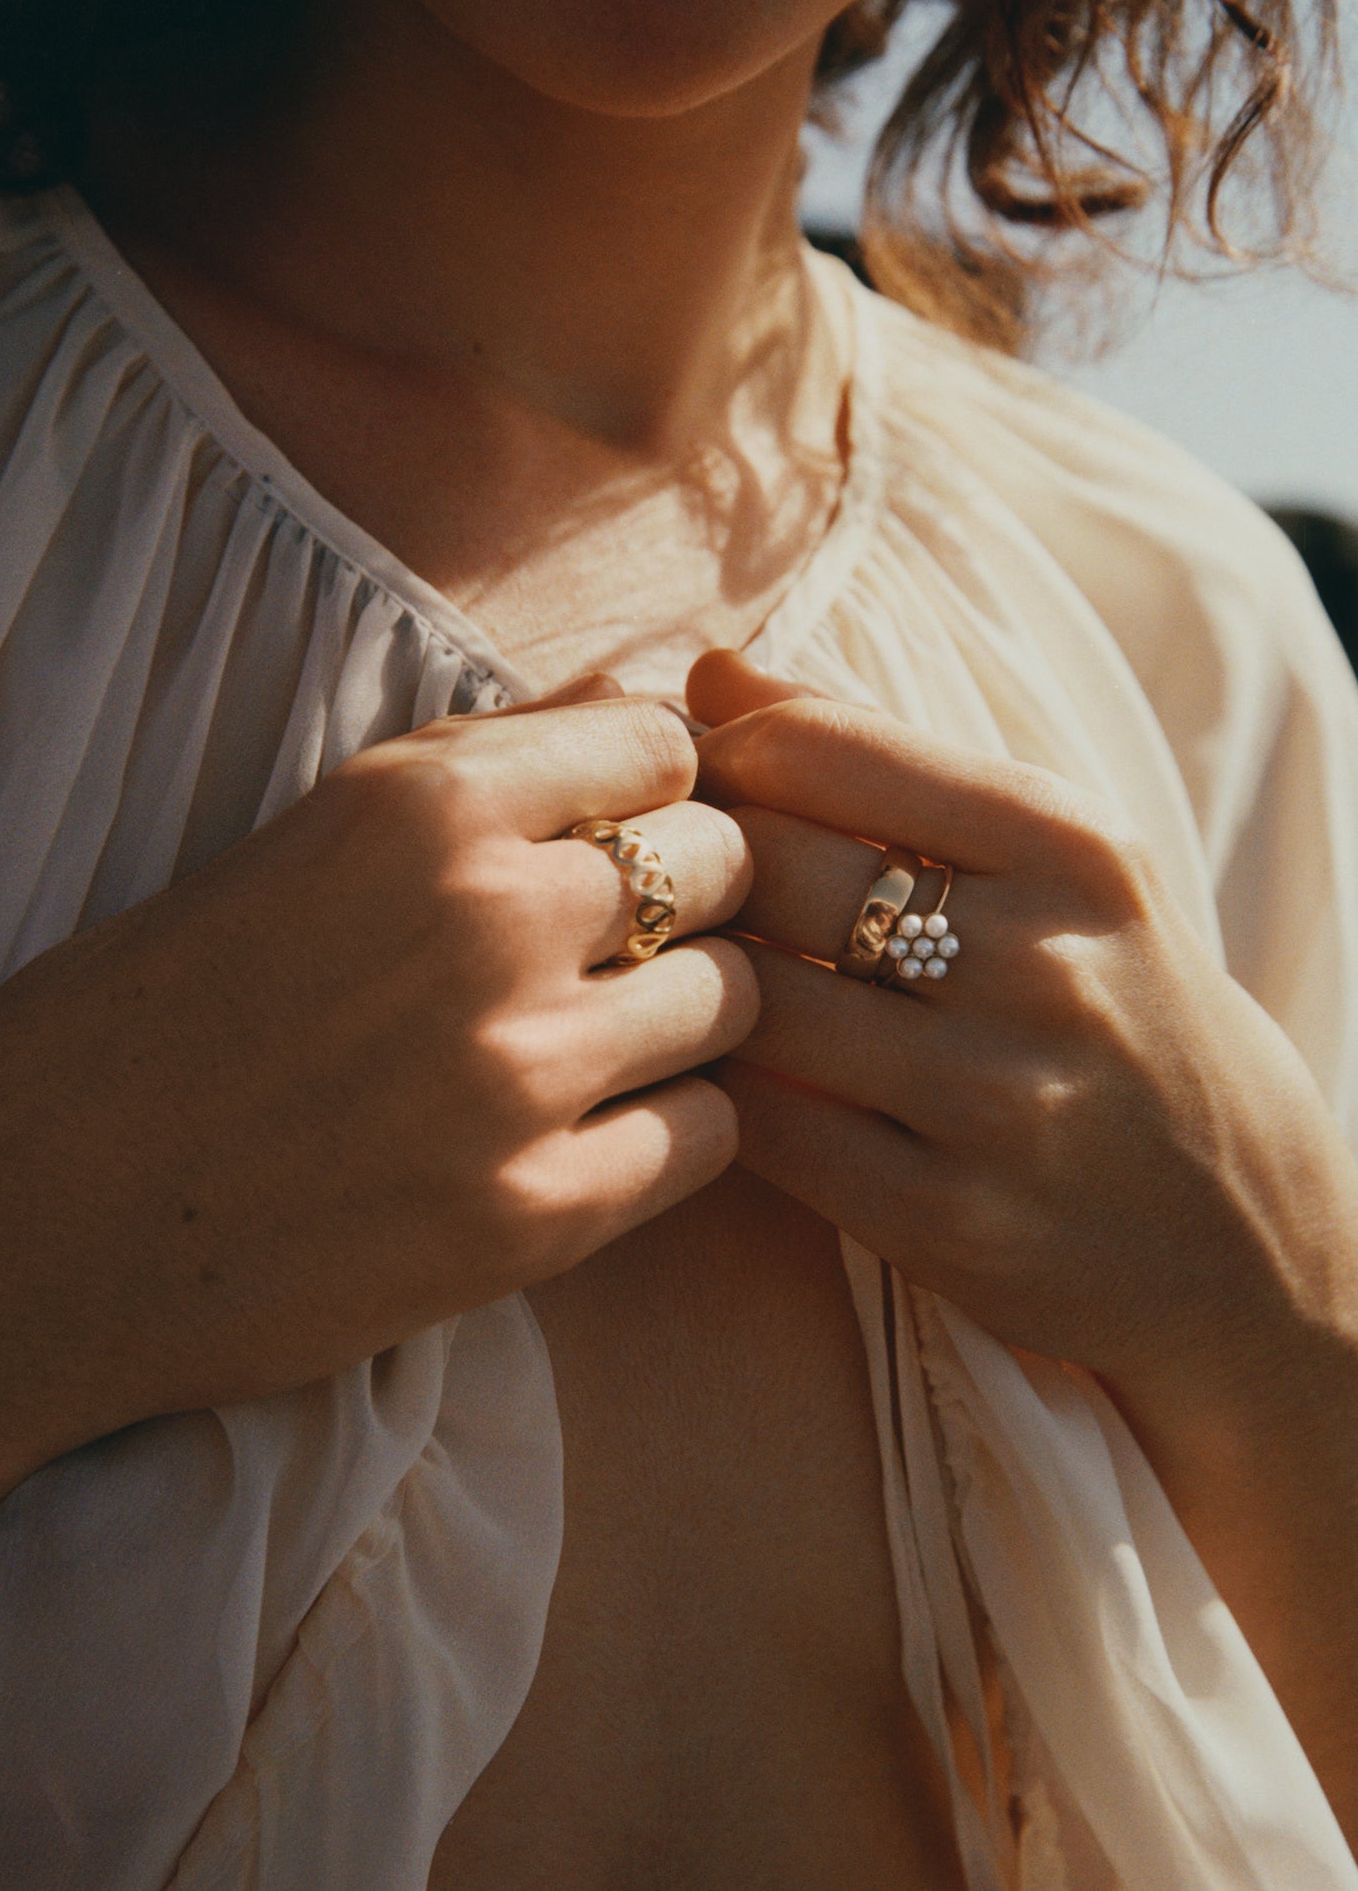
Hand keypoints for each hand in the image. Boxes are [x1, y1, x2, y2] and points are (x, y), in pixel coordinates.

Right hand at [0, 677, 755, 1557]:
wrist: (28, 1231)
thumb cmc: (135, 1024)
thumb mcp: (297, 839)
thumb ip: (468, 784)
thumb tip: (632, 721)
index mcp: (417, 803)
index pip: (661, 745)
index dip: (658, 786)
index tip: (632, 827)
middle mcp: (489, 917)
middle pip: (723, 862)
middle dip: (699, 889)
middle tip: (640, 937)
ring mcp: (519, 1073)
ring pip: (734, 997)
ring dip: (697, 1009)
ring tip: (622, 1036)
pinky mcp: (530, 1218)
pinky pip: (713, 1137)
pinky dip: (682, 1124)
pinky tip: (608, 1129)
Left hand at [687, 651, 1357, 1426]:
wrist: (1248, 1237)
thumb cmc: (1120, 1015)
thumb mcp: (1059, 869)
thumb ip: (887, 760)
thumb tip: (712, 669)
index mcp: (1073, 848)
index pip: (826, 746)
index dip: (720, 755)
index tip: (695, 787)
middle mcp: (1045, 963)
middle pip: (774, 865)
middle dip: (691, 868)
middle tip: (659, 886)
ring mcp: (999, 1102)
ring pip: (753, 1001)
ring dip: (685, 984)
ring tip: (672, 978)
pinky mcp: (951, 1225)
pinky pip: (765, 1132)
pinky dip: (715, 1095)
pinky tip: (714, 1078)